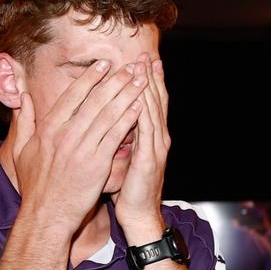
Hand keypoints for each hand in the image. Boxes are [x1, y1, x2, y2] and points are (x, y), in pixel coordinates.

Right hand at [14, 59, 144, 230]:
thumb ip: (24, 121)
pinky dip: (128, 119)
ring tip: (140, 80)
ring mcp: (82, 148)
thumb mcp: (21, 151)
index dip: (90, 77)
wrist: (47, 215)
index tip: (104, 64)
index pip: (72, 95)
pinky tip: (140, 107)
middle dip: (115, 80)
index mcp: (48, 129)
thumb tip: (22, 97)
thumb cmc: (35, 186)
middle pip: (95, 100)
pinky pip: (116, 135)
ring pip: (108, 114)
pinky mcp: (97, 163)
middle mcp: (65, 134)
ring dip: (127, 94)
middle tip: (131, 66)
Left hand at [115, 54, 171, 241]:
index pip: (150, 103)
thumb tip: (112, 120)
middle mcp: (158, 139)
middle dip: (150, 77)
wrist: (140, 215)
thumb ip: (123, 137)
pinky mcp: (149, 160)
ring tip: (143, 68)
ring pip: (153, 111)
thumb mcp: (126, 157)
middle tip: (146, 54)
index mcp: (150, 137)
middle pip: (155, 101)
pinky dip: (143, 112)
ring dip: (148, 88)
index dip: (147, 81)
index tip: (142, 60)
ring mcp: (156, 149)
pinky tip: (138, 97)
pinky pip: (146, 131)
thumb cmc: (130, 190)